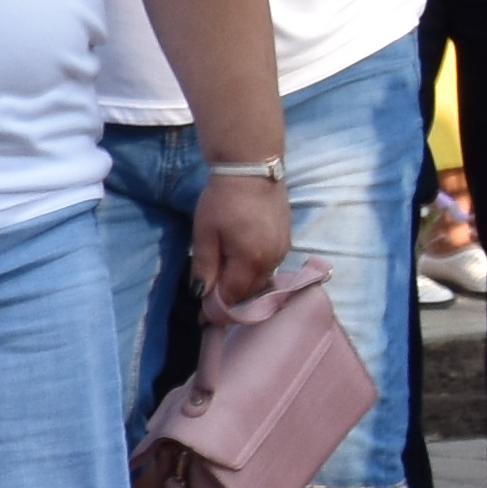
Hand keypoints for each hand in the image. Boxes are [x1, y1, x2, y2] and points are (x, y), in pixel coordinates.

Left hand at [190, 166, 297, 320]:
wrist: (251, 169)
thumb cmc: (222, 200)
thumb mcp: (205, 233)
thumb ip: (205, 266)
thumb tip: (201, 294)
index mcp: (251, 260)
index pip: (233, 296)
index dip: (216, 309)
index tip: (202, 318)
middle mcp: (272, 260)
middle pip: (249, 292)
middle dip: (231, 302)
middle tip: (210, 307)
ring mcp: (282, 250)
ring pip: (261, 280)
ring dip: (243, 288)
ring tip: (223, 290)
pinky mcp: (285, 240)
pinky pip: (268, 266)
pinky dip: (253, 273)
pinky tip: (240, 270)